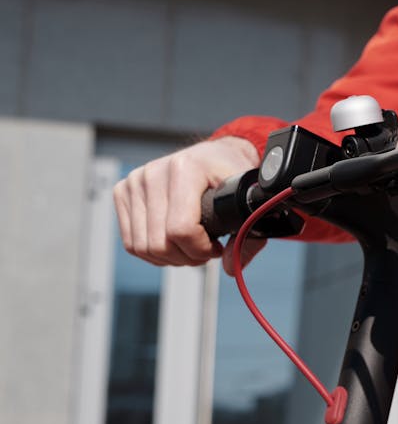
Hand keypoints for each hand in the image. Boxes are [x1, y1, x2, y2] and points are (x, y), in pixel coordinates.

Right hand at [114, 136, 265, 271]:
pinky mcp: (123, 192)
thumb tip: (230, 267)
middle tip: (205, 251)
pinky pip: (131, 242)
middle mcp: (154, 172)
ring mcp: (135, 182)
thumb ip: (248, 236)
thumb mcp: (248, 200)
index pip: (181, 229)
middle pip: (160, 243)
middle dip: (187, 257)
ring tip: (191, 247)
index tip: (216, 246)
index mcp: (185, 168)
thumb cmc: (231, 175)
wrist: (214, 156)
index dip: (200, 249)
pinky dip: (153, 253)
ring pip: (142, 247)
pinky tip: (174, 243)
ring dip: (170, 258)